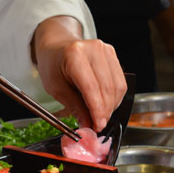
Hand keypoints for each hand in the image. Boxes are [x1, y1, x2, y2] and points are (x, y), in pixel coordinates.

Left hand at [32, 16, 126, 130]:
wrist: (56, 46)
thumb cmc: (53, 66)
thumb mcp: (56, 88)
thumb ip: (74, 107)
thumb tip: (88, 125)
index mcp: (74, 55)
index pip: (91, 88)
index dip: (97, 110)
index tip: (98, 126)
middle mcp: (93, 49)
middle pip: (107, 88)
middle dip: (105, 111)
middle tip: (98, 125)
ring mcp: (105, 50)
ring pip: (118, 86)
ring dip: (112, 106)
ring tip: (101, 116)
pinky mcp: (112, 53)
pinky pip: (120, 81)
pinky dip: (115, 97)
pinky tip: (106, 104)